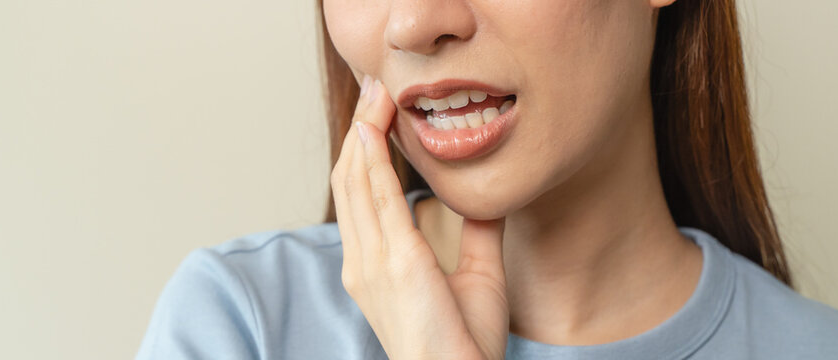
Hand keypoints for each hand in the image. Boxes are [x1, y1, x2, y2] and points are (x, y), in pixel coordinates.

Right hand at [330, 75, 508, 359]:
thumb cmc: (462, 342)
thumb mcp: (475, 276)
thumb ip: (476, 232)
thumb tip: (486, 196)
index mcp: (374, 264)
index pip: (362, 194)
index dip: (366, 149)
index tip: (381, 112)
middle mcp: (363, 259)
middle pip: (351, 178)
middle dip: (362, 128)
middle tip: (376, 86)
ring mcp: (372, 261)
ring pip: (356, 179)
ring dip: (365, 130)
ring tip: (377, 92)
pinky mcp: (393, 262)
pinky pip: (376, 198)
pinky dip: (373, 157)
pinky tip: (377, 128)